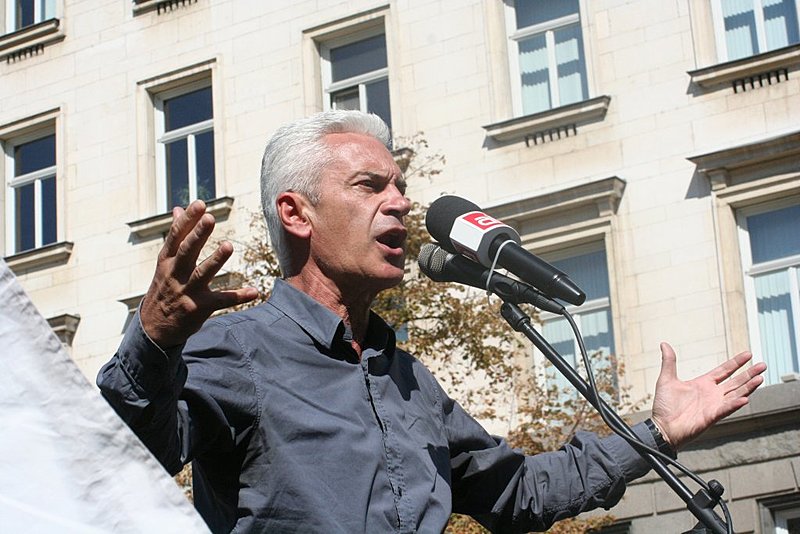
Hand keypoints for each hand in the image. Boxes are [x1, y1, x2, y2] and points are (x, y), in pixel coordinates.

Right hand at [140, 200, 258, 347]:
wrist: (154, 328)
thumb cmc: (164, 287)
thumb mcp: (165, 262)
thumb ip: (176, 236)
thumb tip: (178, 209)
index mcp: (167, 261)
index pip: (176, 237)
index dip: (187, 220)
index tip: (200, 203)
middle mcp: (175, 274)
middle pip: (187, 251)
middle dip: (198, 234)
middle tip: (210, 218)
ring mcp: (187, 292)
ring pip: (202, 274)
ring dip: (216, 260)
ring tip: (228, 246)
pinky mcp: (199, 309)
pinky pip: (222, 301)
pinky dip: (238, 296)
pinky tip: (255, 291)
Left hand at [650, 342, 765, 449]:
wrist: (662, 427)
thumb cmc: (664, 406)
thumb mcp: (666, 380)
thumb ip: (669, 362)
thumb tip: (664, 344)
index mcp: (703, 384)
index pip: (724, 371)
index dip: (736, 363)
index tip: (748, 354)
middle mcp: (712, 394)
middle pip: (735, 382)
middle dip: (749, 374)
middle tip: (763, 365)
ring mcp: (714, 405)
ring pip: (736, 394)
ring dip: (748, 387)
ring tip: (760, 378)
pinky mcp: (711, 417)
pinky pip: (726, 409)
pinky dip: (735, 404)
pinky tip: (745, 399)